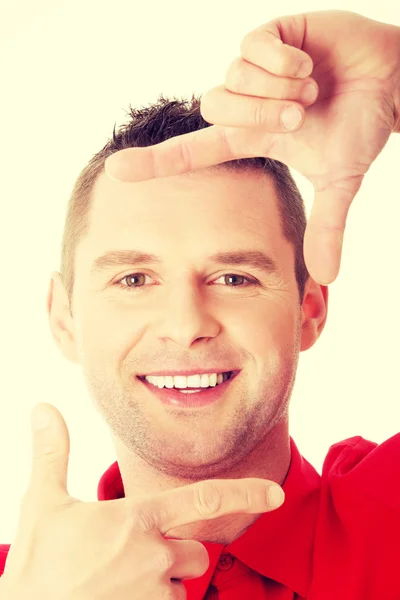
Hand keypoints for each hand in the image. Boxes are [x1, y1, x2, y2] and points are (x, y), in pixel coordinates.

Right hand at [0, 403, 283, 599]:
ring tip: (116, 584)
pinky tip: (119, 599)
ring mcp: (156, 596)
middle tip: (126, 558)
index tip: (276, 493)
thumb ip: (52, 453)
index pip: (204, 498)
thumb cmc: (36, 566)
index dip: (245, 493)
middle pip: (195, 552)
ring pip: (181, 586)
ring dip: (160, 584)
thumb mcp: (42, 504)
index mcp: (138, 519)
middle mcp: (155, 557)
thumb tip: (42, 408)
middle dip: (174, 552)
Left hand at [105, 10, 399, 284]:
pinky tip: (307, 64)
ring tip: (311, 90)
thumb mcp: (339, 181)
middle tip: (301, 116)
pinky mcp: (270, 35)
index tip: (115, 172)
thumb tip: (328, 277)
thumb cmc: (360, 125)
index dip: (155, 163)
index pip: (192, 151)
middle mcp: (245, 103)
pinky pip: (253, 48)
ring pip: (233, 79)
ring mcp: (254, 69)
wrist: (389, 82)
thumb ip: (327, 226)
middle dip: (262, 117)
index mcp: (251, 137)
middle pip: (214, 108)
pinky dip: (285, 62)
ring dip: (280, 92)